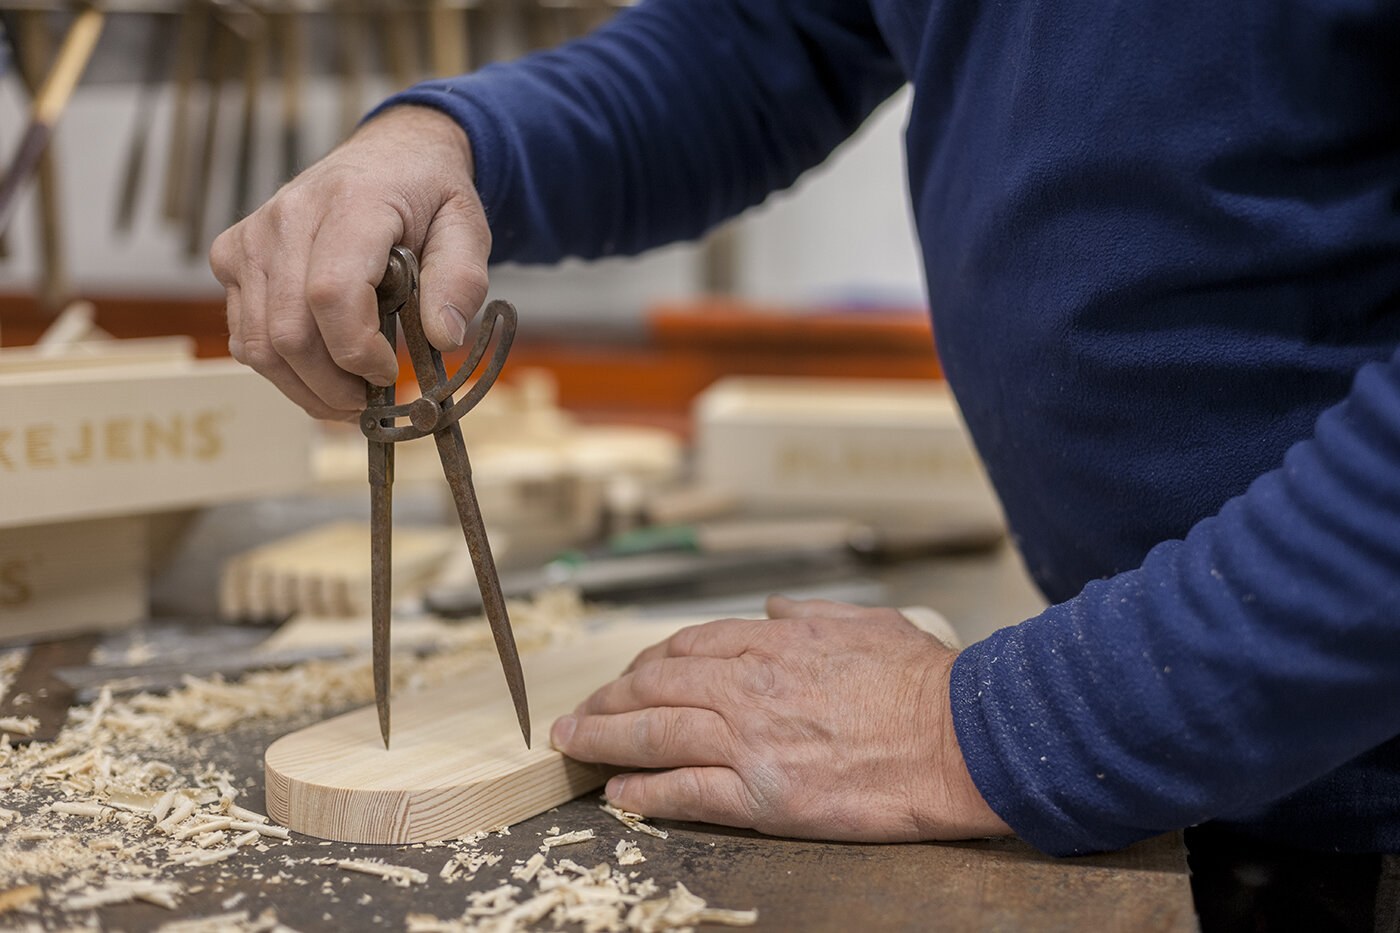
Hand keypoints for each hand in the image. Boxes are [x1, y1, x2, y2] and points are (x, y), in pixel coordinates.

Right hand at [209, 106, 489, 419]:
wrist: (391, 155)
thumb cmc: (428, 195)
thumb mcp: (468, 227)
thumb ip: (461, 280)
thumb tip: (444, 338)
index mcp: (350, 203)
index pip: (331, 294)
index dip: (357, 351)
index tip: (391, 372)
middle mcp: (287, 217)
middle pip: (289, 333)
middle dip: (332, 386)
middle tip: (371, 403)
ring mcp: (252, 238)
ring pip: (259, 344)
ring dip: (304, 388)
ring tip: (349, 399)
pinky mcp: (233, 256)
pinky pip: (245, 335)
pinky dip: (281, 369)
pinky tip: (320, 373)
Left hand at [551, 596, 1011, 841]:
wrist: (960, 738)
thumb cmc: (924, 682)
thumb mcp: (867, 621)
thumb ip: (811, 613)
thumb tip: (774, 607)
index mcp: (775, 643)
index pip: (688, 646)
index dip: (647, 662)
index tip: (629, 675)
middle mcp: (751, 687)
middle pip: (655, 686)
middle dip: (608, 699)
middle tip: (580, 712)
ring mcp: (752, 741)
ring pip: (655, 733)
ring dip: (604, 739)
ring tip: (573, 746)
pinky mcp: (763, 794)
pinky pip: (686, 791)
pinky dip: (644, 791)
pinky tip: (618, 793)